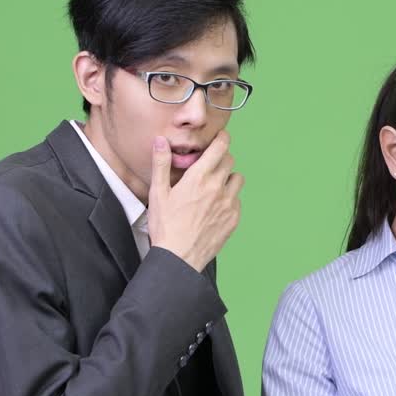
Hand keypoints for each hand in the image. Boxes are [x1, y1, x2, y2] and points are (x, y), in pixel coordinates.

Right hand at [147, 131, 243, 270]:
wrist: (179, 257)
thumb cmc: (166, 226)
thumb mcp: (158, 193)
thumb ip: (161, 164)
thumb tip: (160, 141)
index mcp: (199, 178)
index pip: (220, 147)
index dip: (222, 139)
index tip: (220, 138)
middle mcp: (217, 188)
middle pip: (229, 161)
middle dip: (220, 159)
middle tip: (209, 167)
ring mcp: (228, 204)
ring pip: (237, 179)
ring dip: (228, 178)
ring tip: (213, 187)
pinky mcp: (233, 218)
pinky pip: (237, 200)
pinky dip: (229, 199)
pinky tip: (214, 207)